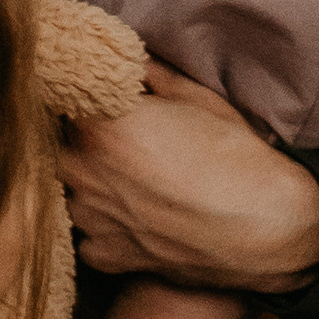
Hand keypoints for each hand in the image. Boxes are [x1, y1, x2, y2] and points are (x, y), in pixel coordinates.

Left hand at [59, 82, 318, 294]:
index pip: (57, 97)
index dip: (72, 93)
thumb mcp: (197, 99)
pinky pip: (86, 234)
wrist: (264, 228)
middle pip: (54, 145)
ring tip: (129, 180)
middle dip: (76, 138)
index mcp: (99, 124)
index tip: (85, 93)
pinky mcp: (105, 256)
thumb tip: (131, 61)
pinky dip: (103, 226)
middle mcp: (83, 171)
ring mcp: (91, 217)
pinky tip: (135, 216)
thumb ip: (151, 76)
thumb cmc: (237, 157)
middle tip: (113, 138)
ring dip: (87, 182)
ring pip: (67, 190)